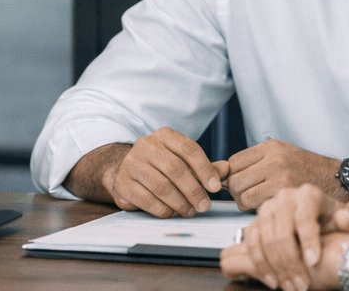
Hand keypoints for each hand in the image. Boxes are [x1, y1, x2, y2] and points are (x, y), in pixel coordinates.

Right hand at [101, 128, 231, 218]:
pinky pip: (147, 200)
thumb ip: (203, 166)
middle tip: (204, 206)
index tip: (215, 187)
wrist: (124, 171)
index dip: (205, 169)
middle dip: (194, 190)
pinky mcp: (123, 184)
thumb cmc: (160, 166)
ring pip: (161, 186)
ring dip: (180, 203)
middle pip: (175, 168)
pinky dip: (163, 210)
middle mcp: (146, 146)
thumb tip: (226, 170)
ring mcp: (131, 164)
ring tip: (190, 211)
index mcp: (164, 136)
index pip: (188, 149)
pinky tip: (171, 212)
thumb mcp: (182, 161)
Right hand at [220, 184, 348, 288]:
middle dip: (292, 263)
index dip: (308, 241)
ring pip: (264, 238)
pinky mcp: (257, 220)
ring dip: (276, 267)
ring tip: (290, 286)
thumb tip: (344, 220)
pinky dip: (260, 263)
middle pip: (282, 231)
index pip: (304, 218)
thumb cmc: (337, 220)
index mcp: (308, 194)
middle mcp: (285, 197)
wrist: (323, 219)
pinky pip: (252, 242)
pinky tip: (273, 280)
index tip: (313, 263)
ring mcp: (268, 208)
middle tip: (302, 284)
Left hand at [226, 139, 343, 209]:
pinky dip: (256, 210)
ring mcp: (280, 175)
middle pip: (235, 179)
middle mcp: (274, 158)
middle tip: (247, 198)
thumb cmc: (310, 171)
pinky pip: (255, 204)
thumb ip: (258, 162)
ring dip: (245, 204)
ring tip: (258, 204)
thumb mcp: (284, 155)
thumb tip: (229, 175)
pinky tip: (268, 208)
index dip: (232, 176)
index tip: (239, 184)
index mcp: (271, 147)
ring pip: (242, 194)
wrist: (338, 180)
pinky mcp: (286, 192)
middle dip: (236, 193)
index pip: (233, 161)